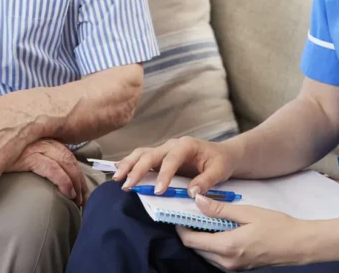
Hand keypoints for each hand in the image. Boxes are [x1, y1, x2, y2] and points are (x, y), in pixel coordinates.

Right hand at [9, 139, 87, 207]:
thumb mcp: (19, 158)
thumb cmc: (0, 159)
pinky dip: (64, 180)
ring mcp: (36, 147)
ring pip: (66, 162)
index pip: (68, 156)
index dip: (77, 174)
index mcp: (43, 140)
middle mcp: (42, 141)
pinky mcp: (27, 157)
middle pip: (70, 160)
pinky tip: (69, 192)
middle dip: (80, 180)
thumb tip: (52, 179)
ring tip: (78, 200)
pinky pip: (52, 169)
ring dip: (76, 182)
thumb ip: (36, 162)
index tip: (82, 191)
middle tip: (84, 200)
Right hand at [115, 136, 241, 195]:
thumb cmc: (221, 161)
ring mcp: (164, 150)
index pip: (171, 159)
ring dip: (128, 164)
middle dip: (137, 169)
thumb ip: (206, 181)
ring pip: (142, 153)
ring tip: (117, 178)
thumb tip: (192, 193)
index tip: (157, 191)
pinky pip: (142, 157)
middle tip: (127, 185)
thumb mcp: (219, 171)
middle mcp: (172, 145)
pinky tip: (117, 169)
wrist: (222, 154)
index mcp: (187, 145)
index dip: (163, 174)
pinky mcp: (160, 157)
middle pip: (150, 154)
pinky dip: (129, 162)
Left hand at [176, 195, 310, 269]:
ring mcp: (233, 268)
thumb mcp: (247, 212)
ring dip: (201, 239)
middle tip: (191, 214)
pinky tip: (219, 231)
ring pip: (205, 255)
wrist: (298, 245)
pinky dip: (212, 245)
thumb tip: (198, 201)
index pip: (191, 241)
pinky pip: (217, 258)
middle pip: (196, 249)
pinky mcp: (239, 268)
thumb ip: (220, 209)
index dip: (180, 228)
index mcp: (227, 246)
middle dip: (189, 232)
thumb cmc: (276, 226)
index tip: (179, 214)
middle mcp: (226, 262)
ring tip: (206, 220)